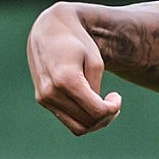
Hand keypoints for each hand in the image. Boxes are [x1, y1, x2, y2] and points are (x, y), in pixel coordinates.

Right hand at [28, 3, 122, 134]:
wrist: (49, 30)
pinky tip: (90, 104)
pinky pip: (67, 120)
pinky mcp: (42, 99)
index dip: (113, 109)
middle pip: (88, 122)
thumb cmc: (77, 42)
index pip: (97, 111)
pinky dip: (82, 118)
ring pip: (77, 128)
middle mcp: (51, 92)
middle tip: (113, 102)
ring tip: (104, 107)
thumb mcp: (95, 61)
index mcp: (66, 80)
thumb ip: (97, 89)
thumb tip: (96, 111)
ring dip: (95, 122)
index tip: (117, 96)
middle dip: (106, 117)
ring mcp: (44, 98)